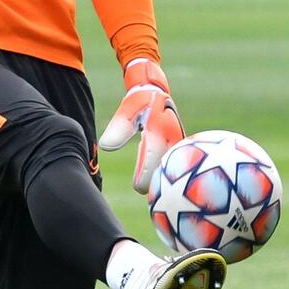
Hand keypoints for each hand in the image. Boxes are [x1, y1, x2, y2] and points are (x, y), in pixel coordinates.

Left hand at [99, 58, 183, 192]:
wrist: (156, 93)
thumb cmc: (138, 104)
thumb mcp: (126, 112)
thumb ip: (118, 129)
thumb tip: (106, 147)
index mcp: (159, 129)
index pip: (153, 157)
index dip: (146, 175)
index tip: (137, 188)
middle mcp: (174, 138)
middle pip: (168, 167)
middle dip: (159, 183)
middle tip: (145, 192)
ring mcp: (181, 143)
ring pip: (176, 166)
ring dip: (167, 179)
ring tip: (158, 195)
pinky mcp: (182, 147)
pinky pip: (178, 164)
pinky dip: (171, 174)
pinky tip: (165, 187)